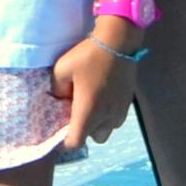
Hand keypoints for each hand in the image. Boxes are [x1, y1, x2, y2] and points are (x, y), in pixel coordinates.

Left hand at [51, 21, 140, 147]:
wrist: (118, 42)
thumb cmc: (87, 56)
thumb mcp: (61, 69)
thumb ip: (56, 89)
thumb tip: (60, 98)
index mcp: (88, 112)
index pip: (75, 142)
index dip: (65, 143)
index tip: (59, 132)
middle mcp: (106, 116)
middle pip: (93, 138)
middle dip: (83, 131)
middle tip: (75, 114)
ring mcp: (120, 110)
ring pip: (107, 129)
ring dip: (98, 124)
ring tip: (90, 106)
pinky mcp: (128, 102)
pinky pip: (116, 118)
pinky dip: (108, 115)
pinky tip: (102, 98)